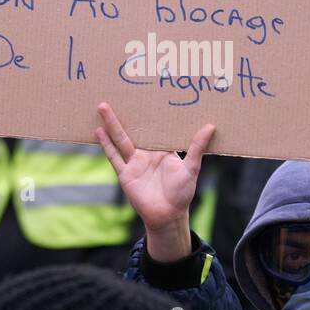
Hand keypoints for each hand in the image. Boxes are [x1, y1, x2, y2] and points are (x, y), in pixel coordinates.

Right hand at [95, 102, 213, 262]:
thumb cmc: (182, 193)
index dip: (151, 113)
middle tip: (120, 93)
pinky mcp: (125, 174)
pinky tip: (98, 132)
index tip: (147, 95)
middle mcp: (147, 153)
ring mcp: (134, 163)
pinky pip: (113, 157)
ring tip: (102, 106)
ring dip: (111, 124)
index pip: (155, 128)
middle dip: (127, 113)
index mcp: (162, 149)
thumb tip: (210, 126)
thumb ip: (197, 148)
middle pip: (134, 129)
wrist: (167, 216)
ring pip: (120, 139)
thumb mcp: (192, 168)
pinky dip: (106, 145)